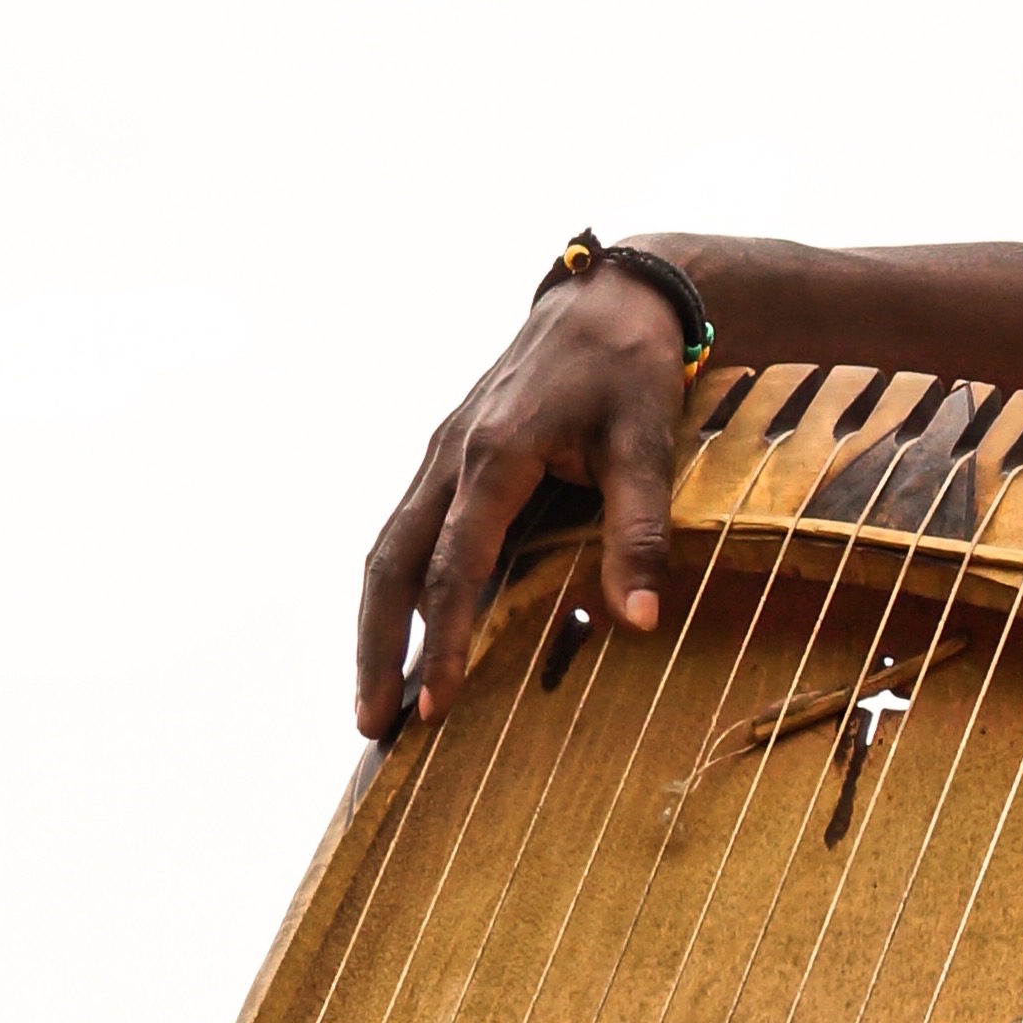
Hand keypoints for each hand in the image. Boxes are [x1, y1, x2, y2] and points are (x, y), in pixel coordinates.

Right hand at [356, 274, 690, 736]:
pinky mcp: (449, 456)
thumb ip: (639, 531)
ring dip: (376, 625)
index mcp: (495, 454)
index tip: (436, 704)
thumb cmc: (629, 368)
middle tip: (375, 725)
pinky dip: (398, 587)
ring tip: (376, 698)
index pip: (458, 565)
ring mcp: (442, 454)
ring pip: (389, 549)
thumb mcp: (648, 444)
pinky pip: (408, 530)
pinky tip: (403, 632)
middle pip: (393, 565)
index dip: (444, 638)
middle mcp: (450, 456)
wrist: (609, 297)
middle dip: (377, 648)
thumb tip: (637, 620)